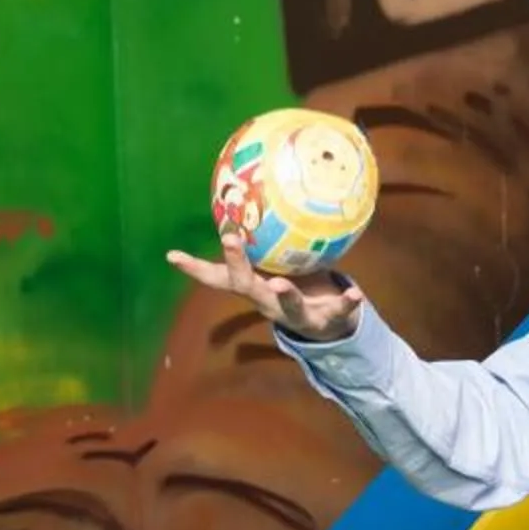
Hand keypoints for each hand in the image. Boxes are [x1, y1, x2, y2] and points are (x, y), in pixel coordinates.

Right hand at [165, 234, 364, 343]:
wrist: (328, 328)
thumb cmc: (295, 286)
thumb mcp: (273, 266)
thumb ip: (261, 242)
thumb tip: (247, 201)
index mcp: (254, 287)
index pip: (218, 278)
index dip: (195, 268)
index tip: (173, 255)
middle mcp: (267, 301)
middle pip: (246, 285)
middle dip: (237, 264)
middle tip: (229, 239)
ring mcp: (294, 314)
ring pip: (285, 306)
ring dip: (283, 295)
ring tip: (280, 284)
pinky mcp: (323, 319)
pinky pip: (335, 310)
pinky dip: (345, 302)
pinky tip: (355, 292)